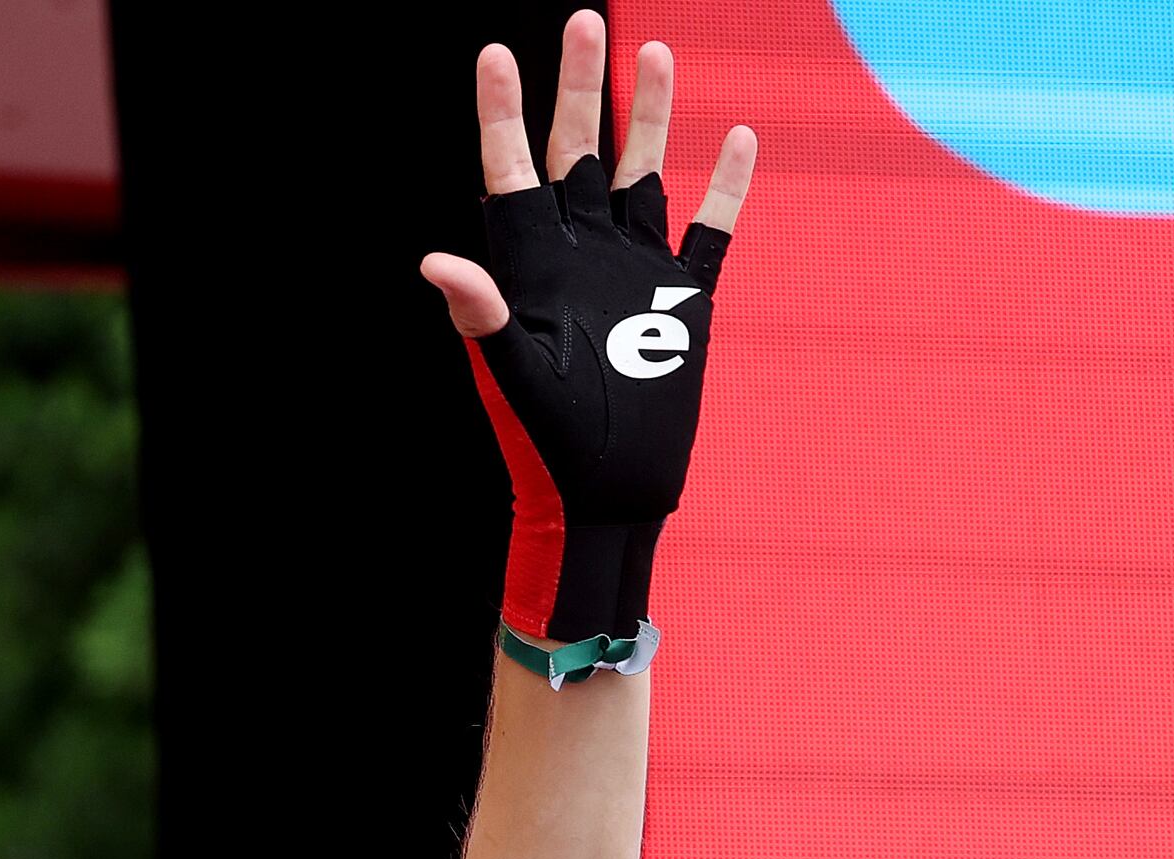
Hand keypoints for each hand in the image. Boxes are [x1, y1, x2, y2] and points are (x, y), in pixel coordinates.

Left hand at [424, 15, 758, 664]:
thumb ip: (481, 313)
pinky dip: (724, 186)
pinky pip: (708, 230)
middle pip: (578, 152)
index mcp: (531, 267)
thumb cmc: (547, 444)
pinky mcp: (681, 300)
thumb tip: (436, 261)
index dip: (503, 114)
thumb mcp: (514, 374)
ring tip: (654, 53)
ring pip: (642, 174)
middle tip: (583, 20)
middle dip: (580, 87)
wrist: (608, 496)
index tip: (496, 54)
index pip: (511, 172)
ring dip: (647, 117)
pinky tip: (736, 137)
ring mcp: (633, 273)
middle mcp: (580, 257)